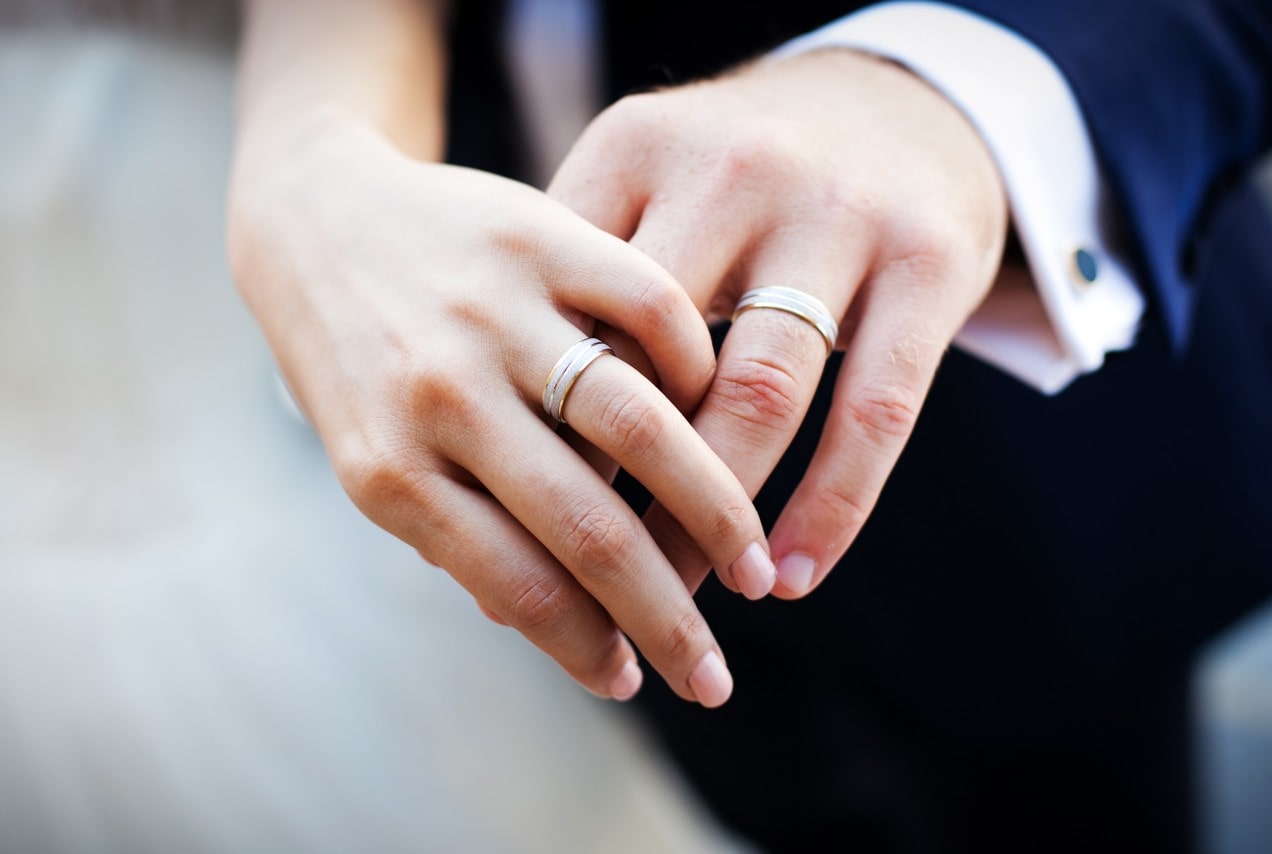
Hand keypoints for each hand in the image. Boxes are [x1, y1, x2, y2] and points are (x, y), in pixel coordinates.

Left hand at [228, 111, 779, 705]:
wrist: (316, 217)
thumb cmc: (353, 361)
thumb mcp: (373, 457)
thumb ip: (456, 532)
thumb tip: (565, 628)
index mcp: (390, 468)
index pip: (517, 586)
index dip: (586, 650)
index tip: (636, 681)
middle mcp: (443, 393)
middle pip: (590, 529)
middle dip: (668, 618)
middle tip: (716, 677)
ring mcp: (495, 312)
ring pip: (641, 428)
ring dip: (715, 514)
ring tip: (754, 567)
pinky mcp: (540, 236)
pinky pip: (654, 312)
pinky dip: (701, 373)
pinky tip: (716, 420)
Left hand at [550, 48, 1007, 597]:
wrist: (894, 100)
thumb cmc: (735, 180)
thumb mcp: (644, 190)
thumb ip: (575, 296)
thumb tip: (493, 470)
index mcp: (636, 149)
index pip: (568, 317)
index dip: (536, 435)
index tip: (510, 528)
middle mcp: (732, 171)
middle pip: (651, 363)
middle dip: (614, 494)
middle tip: (586, 590)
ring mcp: (837, 212)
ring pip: (761, 394)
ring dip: (716, 520)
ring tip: (683, 602)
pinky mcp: (929, 260)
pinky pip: (876, 409)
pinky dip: (833, 505)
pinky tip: (794, 575)